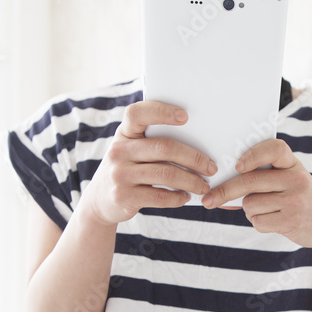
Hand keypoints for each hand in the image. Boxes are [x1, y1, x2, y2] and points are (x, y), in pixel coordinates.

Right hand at [83, 101, 218, 224]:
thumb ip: (151, 141)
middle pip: (164, 147)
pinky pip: (160, 196)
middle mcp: (119, 151)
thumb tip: (198, 137)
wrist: (100, 201)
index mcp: (124, 134)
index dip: (161, 111)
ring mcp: (120, 174)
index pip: (137, 114)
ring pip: (166, 173)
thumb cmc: (127, 169)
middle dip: (193, 158)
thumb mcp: (131, 150)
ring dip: (191, 181)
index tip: (185, 116)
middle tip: (210, 168)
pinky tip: (185, 197)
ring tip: (203, 186)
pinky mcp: (124, 197)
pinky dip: (178, 198)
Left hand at [200, 138, 311, 249]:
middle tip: (207, 200)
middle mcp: (296, 179)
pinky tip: (274, 221)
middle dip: (224, 192)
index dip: (252, 156)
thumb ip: (264, 176)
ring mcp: (295, 201)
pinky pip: (258, 222)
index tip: (237, 166)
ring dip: (250, 210)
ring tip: (267, 210)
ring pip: (250, 204)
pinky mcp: (291, 221)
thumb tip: (221, 186)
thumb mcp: (289, 180)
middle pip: (249, 181)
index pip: (274, 148)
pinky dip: (259, 223)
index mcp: (293, 164)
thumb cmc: (299, 198)